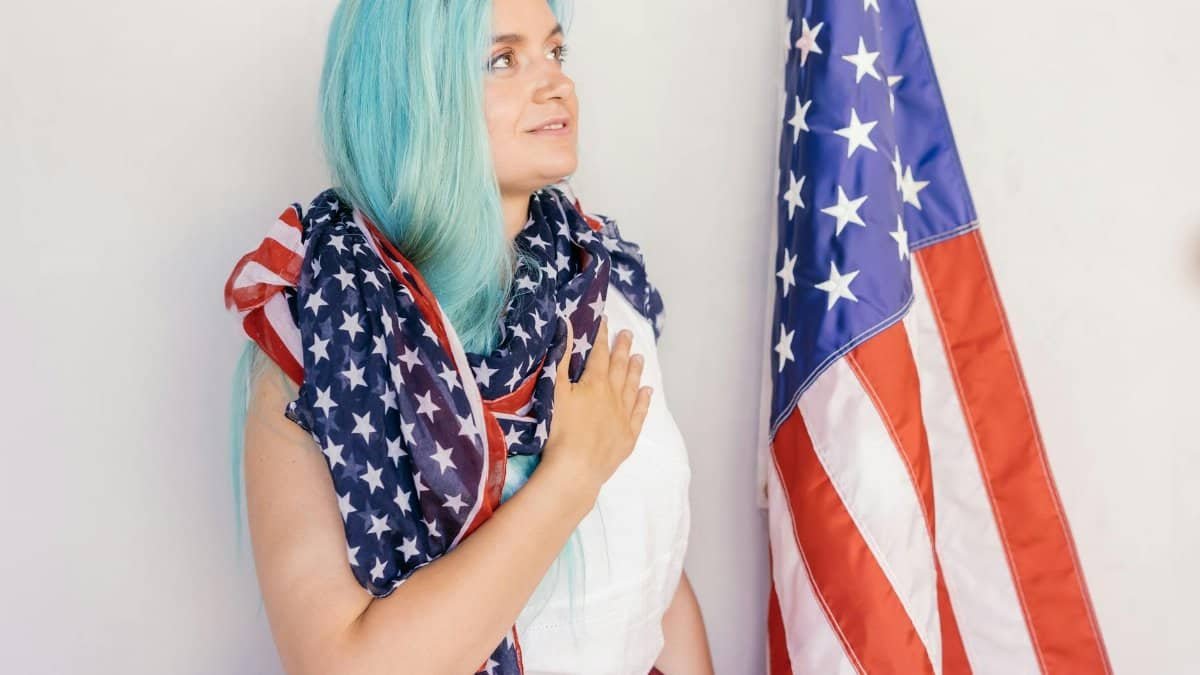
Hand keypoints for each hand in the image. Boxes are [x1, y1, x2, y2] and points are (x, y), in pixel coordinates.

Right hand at [540, 315, 653, 495]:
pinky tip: (647, 391)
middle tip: (628, 334)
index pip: (600, 353)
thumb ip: (562, 357)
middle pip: (620, 367)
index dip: (602, 336)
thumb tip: (567, 326)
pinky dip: (644, 400)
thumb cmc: (560, 429)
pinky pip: (639, 413)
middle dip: (622, 348)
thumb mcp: (555, 390)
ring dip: (635, 370)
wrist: (576, 468)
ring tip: (640, 356)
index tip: (606, 321)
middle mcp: (614, 396)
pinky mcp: (628, 437)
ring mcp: (623, 417)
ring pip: (632, 387)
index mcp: (595, 383)